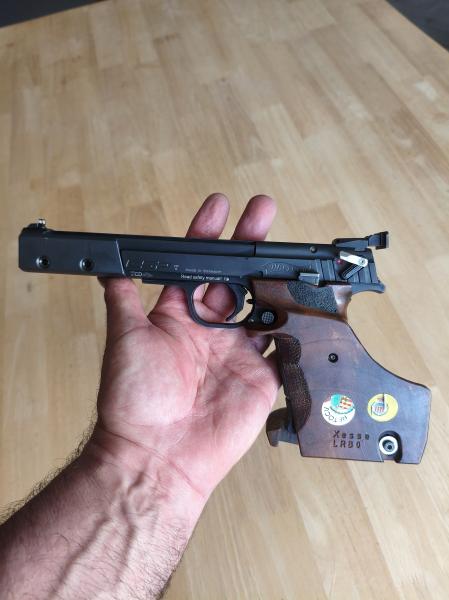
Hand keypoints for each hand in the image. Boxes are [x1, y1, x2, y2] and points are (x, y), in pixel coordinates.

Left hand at [93, 194, 279, 499]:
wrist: (158, 455)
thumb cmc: (135, 400)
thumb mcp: (124, 339)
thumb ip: (123, 300)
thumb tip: (110, 268)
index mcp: (178, 318)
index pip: (197, 267)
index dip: (207, 235)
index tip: (218, 207)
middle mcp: (210, 331)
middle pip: (236, 279)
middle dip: (250, 245)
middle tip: (263, 213)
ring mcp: (237, 353)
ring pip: (263, 308)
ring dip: (275, 281)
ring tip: (287, 252)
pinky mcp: (261, 377)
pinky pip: (283, 348)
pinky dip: (294, 330)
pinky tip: (305, 306)